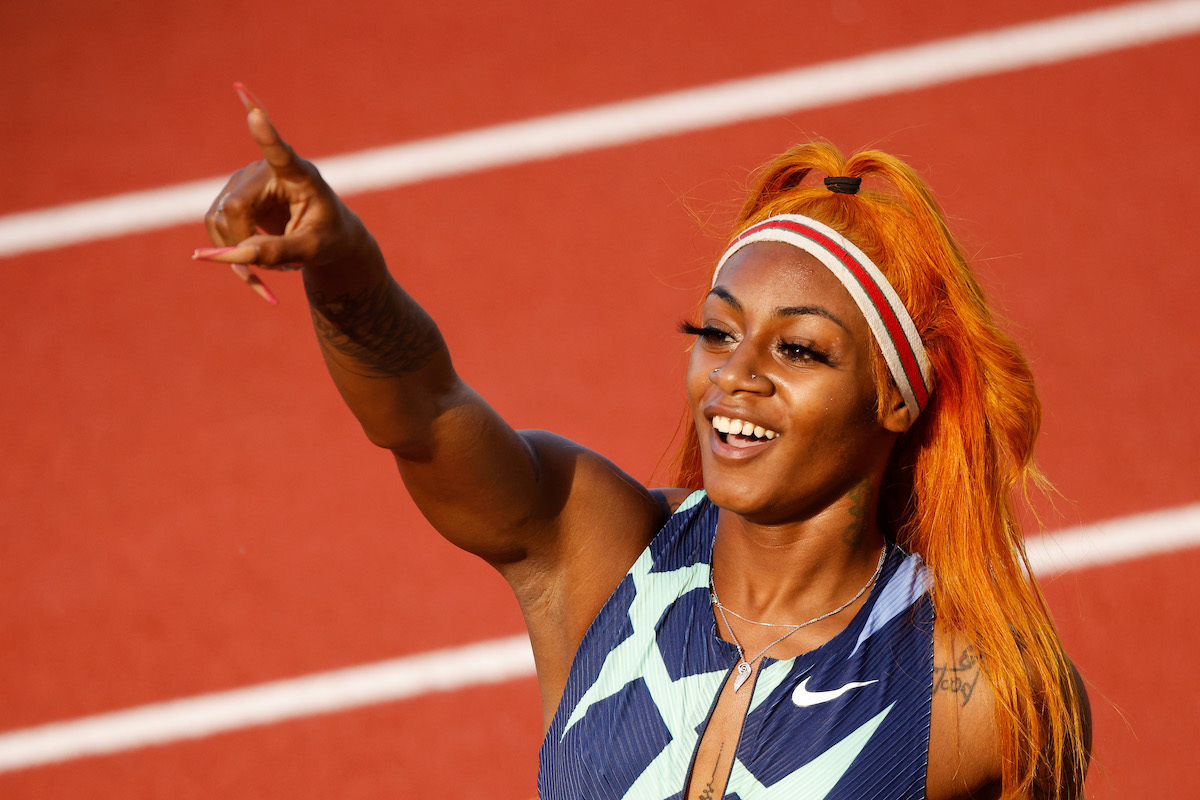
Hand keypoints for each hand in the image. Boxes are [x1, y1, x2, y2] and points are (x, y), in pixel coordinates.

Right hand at [194, 84, 377, 300]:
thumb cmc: (330, 238)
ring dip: (236, 251)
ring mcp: (244, 181)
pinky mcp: (231, 197)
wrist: (327, 237)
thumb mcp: (314, 249)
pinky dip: (229, 251)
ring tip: (269, 265)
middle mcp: (266, 170)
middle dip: (242, 244)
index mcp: (300, 175)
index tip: (254, 114)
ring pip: (217, 220)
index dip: (266, 134)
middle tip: (265, 274)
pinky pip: (215, 228)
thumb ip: (281, 251)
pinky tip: (253, 260)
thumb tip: (240, 254)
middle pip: (234, 208)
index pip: (280, 153)